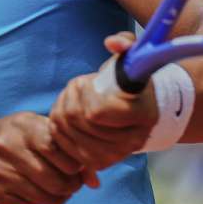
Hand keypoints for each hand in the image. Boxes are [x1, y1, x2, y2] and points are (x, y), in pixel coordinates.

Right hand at [0, 112, 85, 203]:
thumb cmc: (18, 138)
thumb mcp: (39, 131)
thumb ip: (69, 150)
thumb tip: (94, 183)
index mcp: (23, 126)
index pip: (57, 150)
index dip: (73, 164)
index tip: (76, 166)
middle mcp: (7, 147)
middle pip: (53, 179)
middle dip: (71, 186)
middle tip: (72, 184)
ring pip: (44, 198)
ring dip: (60, 200)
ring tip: (61, 192)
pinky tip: (44, 198)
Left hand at [48, 31, 158, 183]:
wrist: (139, 111)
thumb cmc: (132, 81)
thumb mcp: (133, 56)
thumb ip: (125, 42)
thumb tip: (112, 42)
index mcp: (143, 113)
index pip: (96, 111)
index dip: (84, 93)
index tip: (87, 81)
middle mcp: (132, 140)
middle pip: (77, 120)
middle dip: (69, 99)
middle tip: (75, 87)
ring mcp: (115, 155)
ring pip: (67, 132)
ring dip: (61, 110)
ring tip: (71, 100)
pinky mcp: (99, 162)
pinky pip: (64, 145)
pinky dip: (59, 128)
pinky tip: (68, 117)